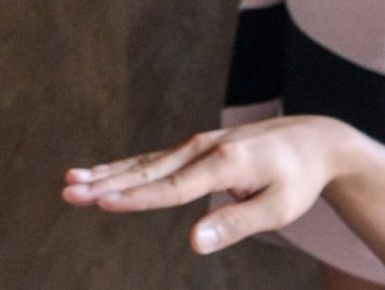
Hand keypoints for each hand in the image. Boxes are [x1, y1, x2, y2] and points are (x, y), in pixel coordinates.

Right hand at [61, 115, 355, 254]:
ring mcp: (201, 145)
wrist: (316, 140)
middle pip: (150, 170)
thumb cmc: (299, 179)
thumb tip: (193, 242)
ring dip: (108, 172)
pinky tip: (101, 173)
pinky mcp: (200, 148)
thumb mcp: (278, 209)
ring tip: (71, 180)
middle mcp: (207, 148)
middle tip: (67, 191)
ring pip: (148, 162)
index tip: (101, 202)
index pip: (173, 187)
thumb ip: (236, 225)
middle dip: (107, 182)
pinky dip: (128, 167)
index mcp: (226, 163)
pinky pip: (158, 159)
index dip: (137, 198)